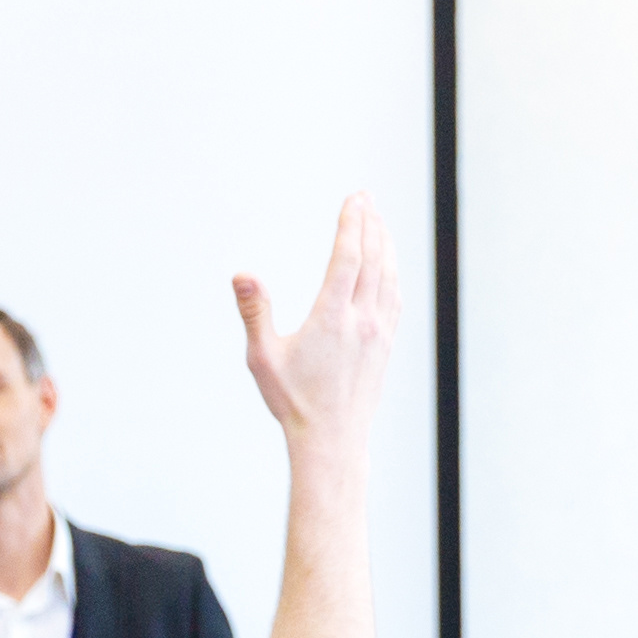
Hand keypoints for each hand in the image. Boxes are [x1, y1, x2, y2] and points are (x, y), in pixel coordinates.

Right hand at [236, 192, 398, 454]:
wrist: (333, 439)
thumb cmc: (293, 401)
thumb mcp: (263, 358)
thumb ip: (255, 312)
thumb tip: (241, 275)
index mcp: (331, 317)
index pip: (348, 257)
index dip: (352, 223)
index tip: (354, 198)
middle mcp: (362, 319)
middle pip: (373, 258)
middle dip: (370, 223)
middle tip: (365, 197)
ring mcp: (380, 331)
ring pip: (389, 275)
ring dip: (385, 243)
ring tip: (378, 221)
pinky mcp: (387, 344)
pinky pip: (395, 296)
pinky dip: (393, 271)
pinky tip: (388, 264)